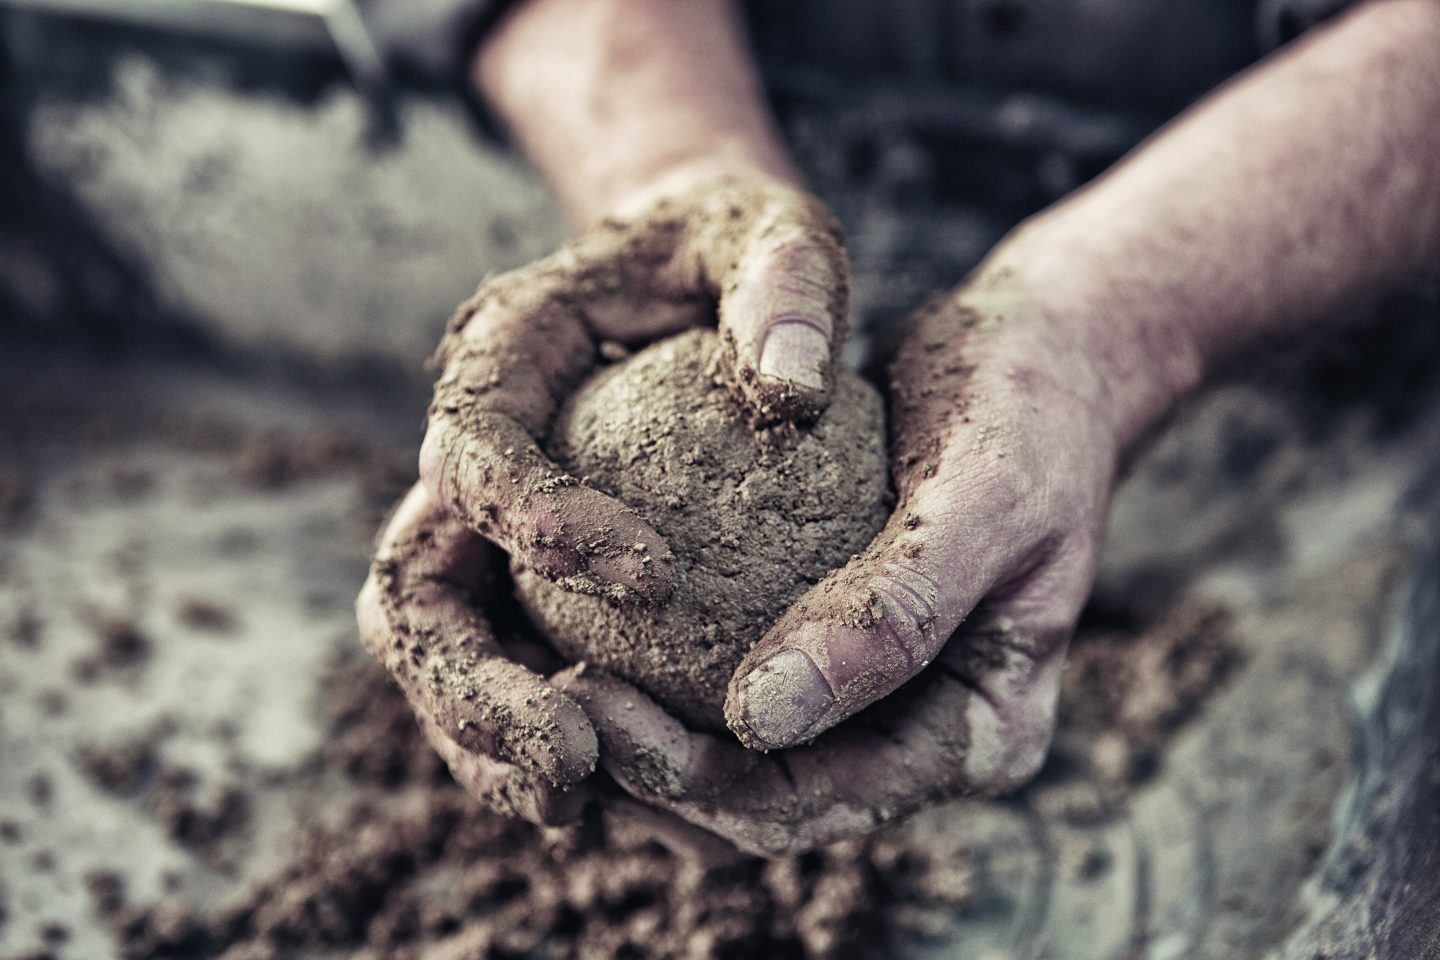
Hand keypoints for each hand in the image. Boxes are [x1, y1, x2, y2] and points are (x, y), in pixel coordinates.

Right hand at [362, 174, 851, 823]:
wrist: (695, 267)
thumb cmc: (736, 250)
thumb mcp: (777, 238)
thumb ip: (785, 292)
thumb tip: (796, 392)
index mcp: (502, 354)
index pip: (476, 448)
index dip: (538, 520)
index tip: (657, 579)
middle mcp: (468, 450)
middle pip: (414, 587)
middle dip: (474, 686)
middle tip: (574, 762)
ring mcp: (482, 523)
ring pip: (438, 652)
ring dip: (488, 740)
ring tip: (581, 805)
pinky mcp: (519, 576)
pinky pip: (503, 669)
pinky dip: (532, 736)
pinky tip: (615, 790)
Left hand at [562, 263, 1127, 854]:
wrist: (1043, 355)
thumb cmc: (1028, 411)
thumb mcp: (982, 497)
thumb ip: (890, 614)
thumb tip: (755, 721)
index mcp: (979, 735)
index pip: (820, 801)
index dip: (700, 782)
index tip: (596, 710)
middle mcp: (921, 738)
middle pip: (762, 806)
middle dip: (648, 778)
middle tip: (546, 699)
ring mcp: (875, 697)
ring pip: (733, 761)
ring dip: (638, 742)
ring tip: (542, 676)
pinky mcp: (830, 644)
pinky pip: (727, 679)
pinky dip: (655, 670)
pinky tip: (575, 620)